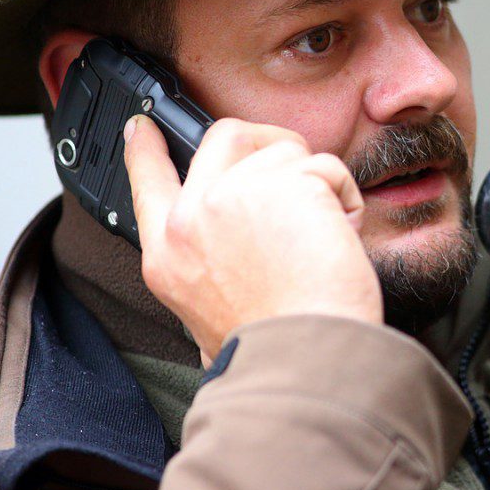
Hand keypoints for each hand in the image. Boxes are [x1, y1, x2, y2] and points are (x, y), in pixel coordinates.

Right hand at [124, 115, 382, 362]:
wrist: (305, 362)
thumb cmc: (276, 349)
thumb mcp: (208, 311)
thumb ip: (210, 263)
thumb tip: (238, 242)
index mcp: (170, 254)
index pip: (145, 182)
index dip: (146, 148)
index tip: (144, 127)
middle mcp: (193, 218)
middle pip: (225, 136)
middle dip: (267, 141)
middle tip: (295, 171)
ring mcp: (235, 194)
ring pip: (288, 151)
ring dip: (318, 186)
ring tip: (320, 237)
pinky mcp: (286, 184)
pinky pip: (328, 168)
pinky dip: (346, 199)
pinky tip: (340, 237)